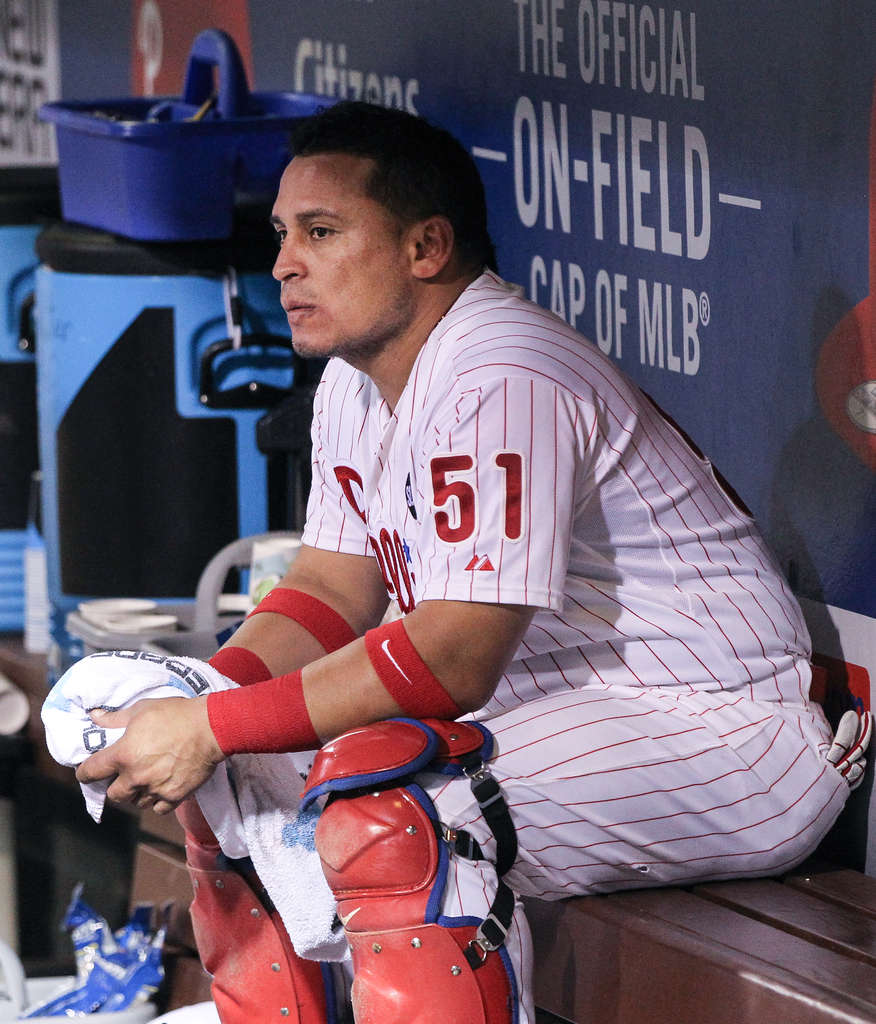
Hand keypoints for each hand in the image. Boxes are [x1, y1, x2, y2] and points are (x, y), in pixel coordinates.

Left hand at [75, 696, 224, 814]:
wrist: (211, 727)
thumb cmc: (175, 714)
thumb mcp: (142, 709)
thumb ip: (115, 718)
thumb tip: (93, 717)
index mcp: (123, 755)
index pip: (91, 772)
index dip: (85, 772)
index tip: (88, 771)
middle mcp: (136, 776)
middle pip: (114, 795)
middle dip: (116, 785)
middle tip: (125, 774)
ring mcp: (155, 789)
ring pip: (136, 802)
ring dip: (137, 793)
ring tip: (146, 779)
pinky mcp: (175, 796)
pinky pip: (158, 808)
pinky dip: (157, 801)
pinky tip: (161, 788)